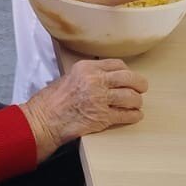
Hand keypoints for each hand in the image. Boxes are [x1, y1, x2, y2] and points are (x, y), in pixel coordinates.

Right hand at [22, 57, 147, 157]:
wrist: (43, 120)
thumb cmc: (52, 100)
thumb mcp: (69, 77)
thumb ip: (89, 75)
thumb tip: (108, 78)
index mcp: (87, 68)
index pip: (117, 64)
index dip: (127, 71)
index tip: (129, 76)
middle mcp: (95, 81)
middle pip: (128, 78)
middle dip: (139, 84)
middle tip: (142, 88)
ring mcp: (100, 100)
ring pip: (130, 97)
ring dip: (137, 101)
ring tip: (137, 104)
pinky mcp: (102, 118)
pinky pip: (126, 115)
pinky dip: (134, 116)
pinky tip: (135, 115)